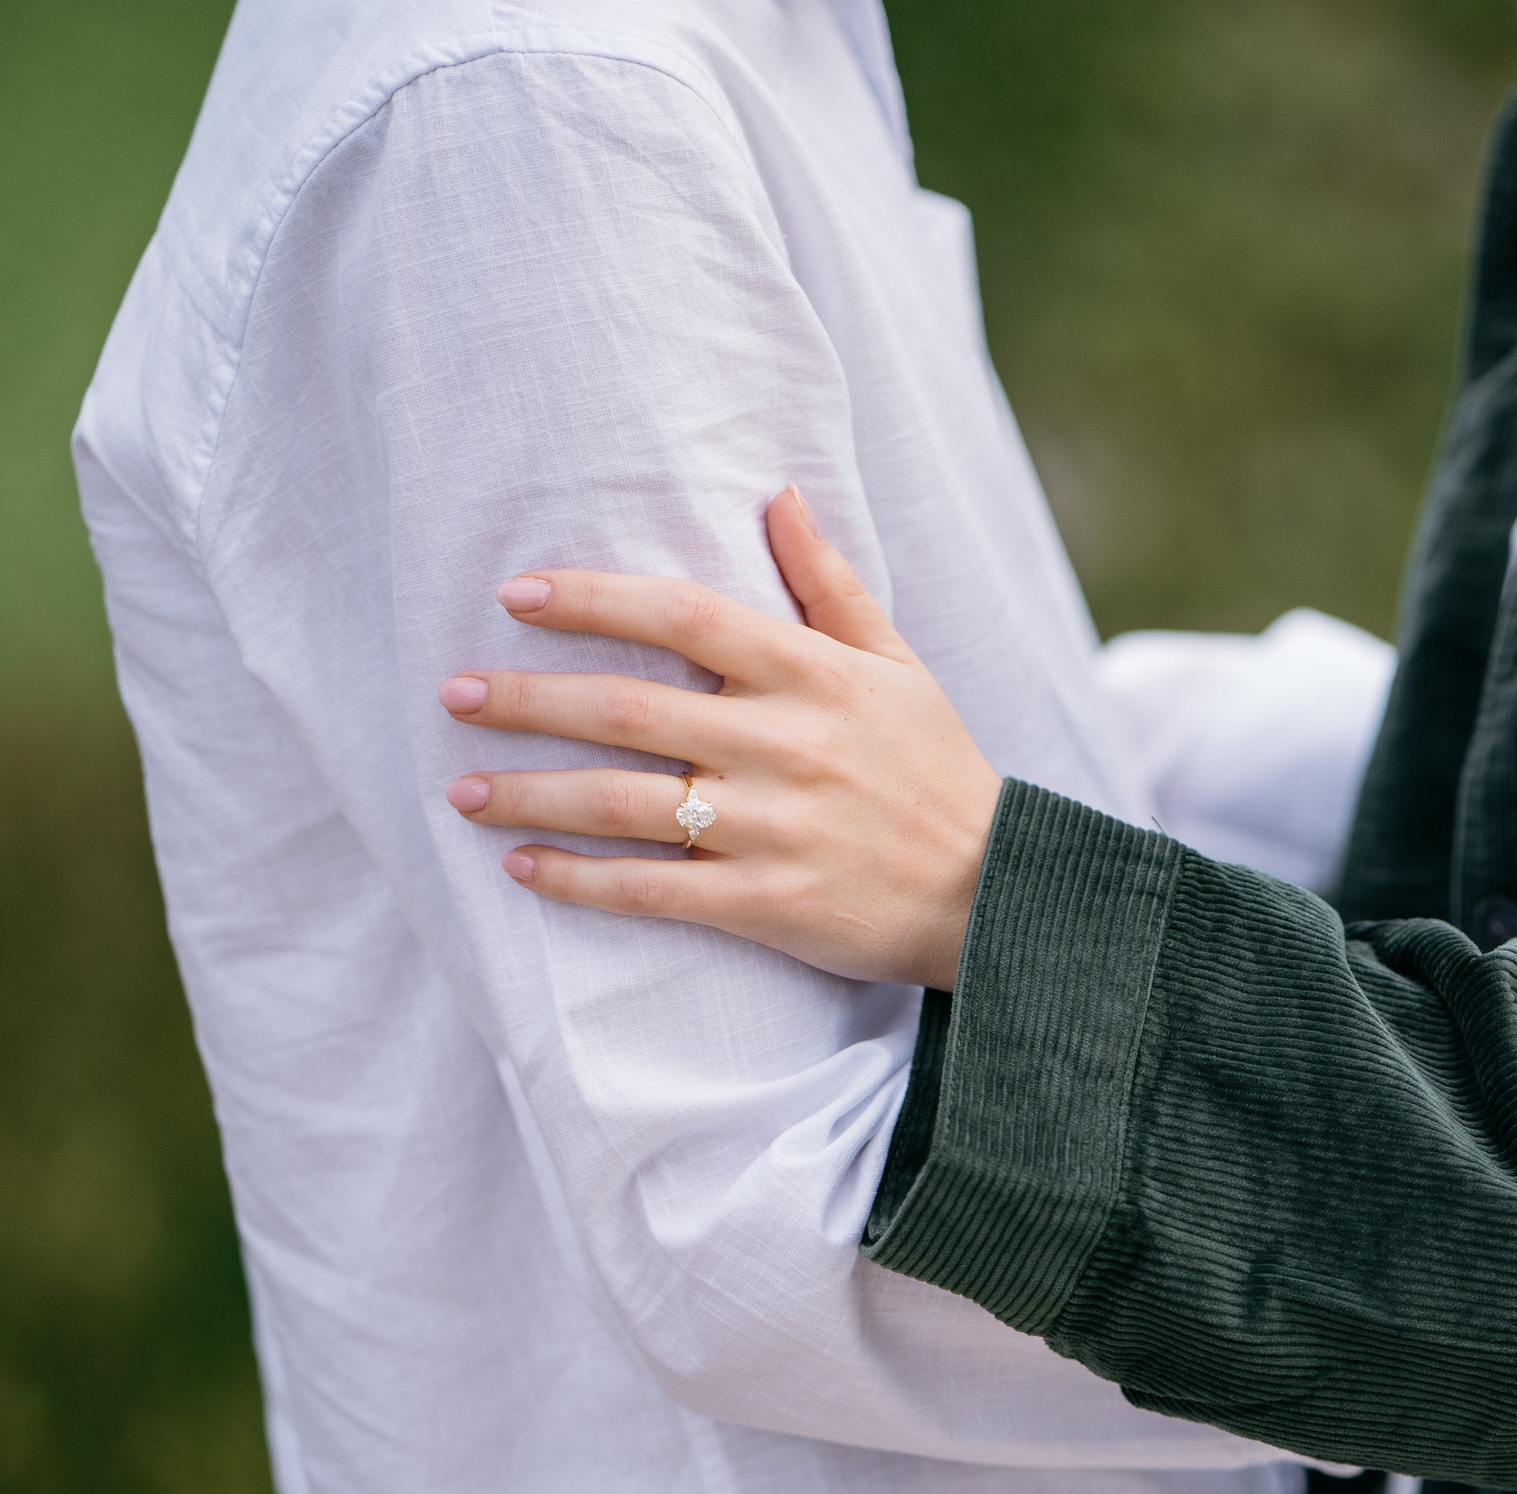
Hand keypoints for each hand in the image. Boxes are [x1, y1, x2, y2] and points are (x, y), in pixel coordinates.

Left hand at [437, 487, 999, 988]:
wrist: (993, 892)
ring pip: (625, 805)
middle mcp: (785, 745)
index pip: (686, 616)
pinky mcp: (767, 904)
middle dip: (529, 700)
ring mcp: (772, 829)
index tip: (518, 595)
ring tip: (462, 788)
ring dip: (532, 794)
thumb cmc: (937, 769)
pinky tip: (521, 869)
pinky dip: (581, 882)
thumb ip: (828, 584)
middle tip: (452, 693)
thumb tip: (778, 493)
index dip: (596, 600)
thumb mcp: (898, 664)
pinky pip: (653, 892)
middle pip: (630, 711)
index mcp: (812, 675)